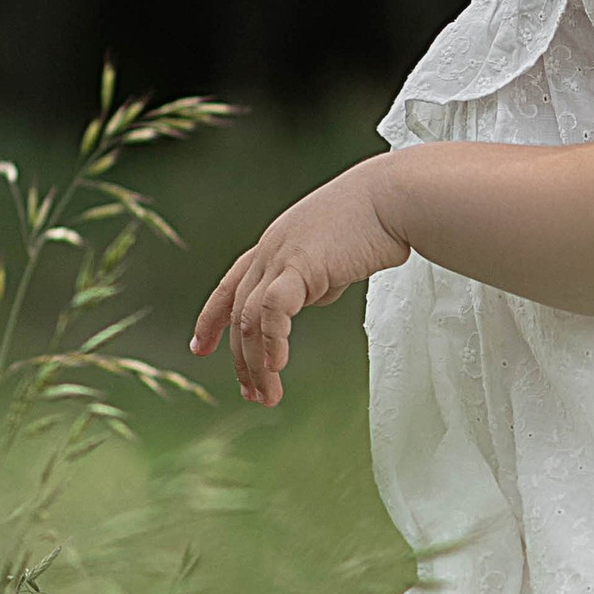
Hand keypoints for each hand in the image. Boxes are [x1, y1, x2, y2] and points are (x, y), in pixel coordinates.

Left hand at [191, 160, 410, 406]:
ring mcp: (280, 257)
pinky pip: (273, 310)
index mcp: (273, 247)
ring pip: (250, 320)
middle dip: (242, 360)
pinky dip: (272, 341)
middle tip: (253, 394)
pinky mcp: (300, 265)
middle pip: (237, 314)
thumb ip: (316, 277)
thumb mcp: (334, 257)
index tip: (200, 348)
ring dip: (257, 363)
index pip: (230, 287)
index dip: (211, 319)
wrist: (393, 198)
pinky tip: (278, 366)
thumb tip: (312, 296)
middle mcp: (268, 251)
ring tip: (268, 395)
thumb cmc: (375, 222)